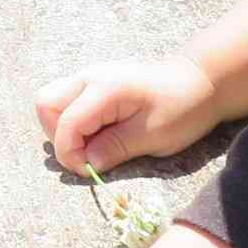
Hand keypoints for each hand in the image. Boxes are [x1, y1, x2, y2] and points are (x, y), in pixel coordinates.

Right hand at [33, 55, 217, 172]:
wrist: (202, 80)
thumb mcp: (153, 135)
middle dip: (59, 137)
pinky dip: (75, 121)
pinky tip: (100, 134)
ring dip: (64, 128)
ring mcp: (91, 77)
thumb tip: (87, 164)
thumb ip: (114, 148)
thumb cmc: (183, 107)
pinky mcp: (96, 83)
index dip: (69, 153)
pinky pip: (69, 101)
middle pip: (46, 105)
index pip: (65, 123)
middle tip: (87, 156)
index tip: (89, 171)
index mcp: (104, 89)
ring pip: (53, 101)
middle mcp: (90, 77)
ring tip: (93, 146)